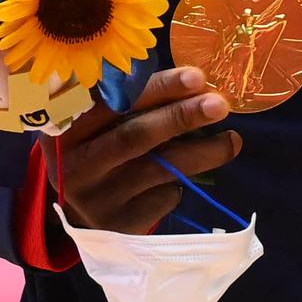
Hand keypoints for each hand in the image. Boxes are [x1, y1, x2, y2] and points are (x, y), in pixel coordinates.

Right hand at [54, 66, 239, 234]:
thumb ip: (134, 105)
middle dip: (181, 117)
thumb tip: (196, 84)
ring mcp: (97, 199)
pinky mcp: (118, 225)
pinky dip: (181, 183)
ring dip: (202, 152)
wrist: (82, 213)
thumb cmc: (102, 151)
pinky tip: (189, 175)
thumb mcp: (102, 126)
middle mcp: (76, 165)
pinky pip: (162, 198)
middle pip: (134, 136)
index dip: (158, 88)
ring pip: (157, 169)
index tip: (197, 77)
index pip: (115, 103)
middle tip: (219, 105)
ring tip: (233, 140)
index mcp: (68, 129)